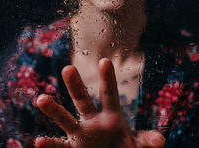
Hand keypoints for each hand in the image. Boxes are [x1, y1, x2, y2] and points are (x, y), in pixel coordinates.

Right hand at [35, 58, 164, 147]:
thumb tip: (160, 140)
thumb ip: (145, 140)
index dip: (108, 78)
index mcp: (111, 116)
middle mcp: (93, 121)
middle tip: (68, 68)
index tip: (105, 61)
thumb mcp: (135, 145)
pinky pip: (59, 147)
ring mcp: (81, 135)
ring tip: (41, 98)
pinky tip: (38, 142)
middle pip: (83, 99)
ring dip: (54, 109)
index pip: (109, 93)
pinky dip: (50, 145)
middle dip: (76, 85)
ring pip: (65, 119)